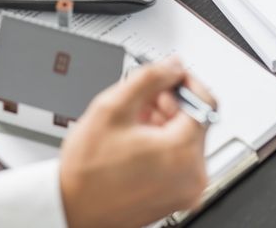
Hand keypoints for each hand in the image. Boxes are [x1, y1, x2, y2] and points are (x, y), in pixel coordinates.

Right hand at [59, 58, 215, 227]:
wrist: (71, 208)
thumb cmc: (86, 171)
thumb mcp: (113, 107)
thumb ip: (148, 78)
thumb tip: (172, 65)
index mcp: (183, 153)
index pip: (205, 100)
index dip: (185, 81)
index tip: (169, 75)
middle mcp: (193, 176)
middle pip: (196, 120)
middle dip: (170, 103)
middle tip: (141, 100)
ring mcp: (186, 191)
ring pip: (187, 139)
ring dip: (165, 123)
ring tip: (133, 122)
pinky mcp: (177, 198)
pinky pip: (180, 160)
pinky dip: (164, 145)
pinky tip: (136, 142)